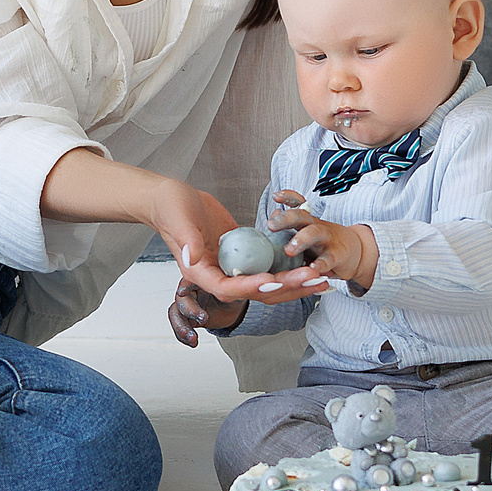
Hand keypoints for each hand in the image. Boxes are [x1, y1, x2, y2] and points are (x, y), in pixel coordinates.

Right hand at [144, 176, 334, 327]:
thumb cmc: (170, 208)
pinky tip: (307, 264)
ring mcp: (230, 266)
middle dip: (286, 287)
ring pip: (266, 282)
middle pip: (255, 291)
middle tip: (313, 279)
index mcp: (200, 272)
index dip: (252, 287)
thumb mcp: (178, 221)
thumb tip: (193, 259)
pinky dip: (286, 267)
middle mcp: (217, 275)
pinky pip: (265, 266)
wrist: (170, 199)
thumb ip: (187, 242)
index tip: (274, 280)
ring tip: (321, 279)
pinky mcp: (241, 255)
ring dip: (293, 283)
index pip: (229, 288)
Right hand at [168, 277, 245, 346]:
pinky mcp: (188, 318)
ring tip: (193, 337)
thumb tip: (254, 284)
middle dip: (189, 310)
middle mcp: (192, 290)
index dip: (185, 286)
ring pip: (175, 313)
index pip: (188, 279)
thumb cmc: (234, 293)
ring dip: (181, 326)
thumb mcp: (238, 290)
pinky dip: (183, 335)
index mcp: (201, 278)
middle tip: (204, 317)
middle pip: (181, 298)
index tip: (185, 292)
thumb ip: (240, 287)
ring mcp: (188, 304)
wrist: (235, 307)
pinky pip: (179, 325)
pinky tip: (192, 342)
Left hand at [267, 189, 379, 292]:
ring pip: (314, 234)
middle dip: (286, 218)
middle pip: (302, 216)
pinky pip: (329, 258)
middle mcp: (316, 226)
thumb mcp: (307, 232)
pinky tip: (312, 268)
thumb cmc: (325, 242)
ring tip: (289, 250)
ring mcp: (328, 239)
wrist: (356, 252)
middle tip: (271, 225)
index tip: (276, 196)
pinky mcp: (337, 255)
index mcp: (307, 221)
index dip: (288, 198)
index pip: (299, 204)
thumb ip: (290, 224)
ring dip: (301, 240)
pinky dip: (321, 263)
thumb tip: (274, 213)